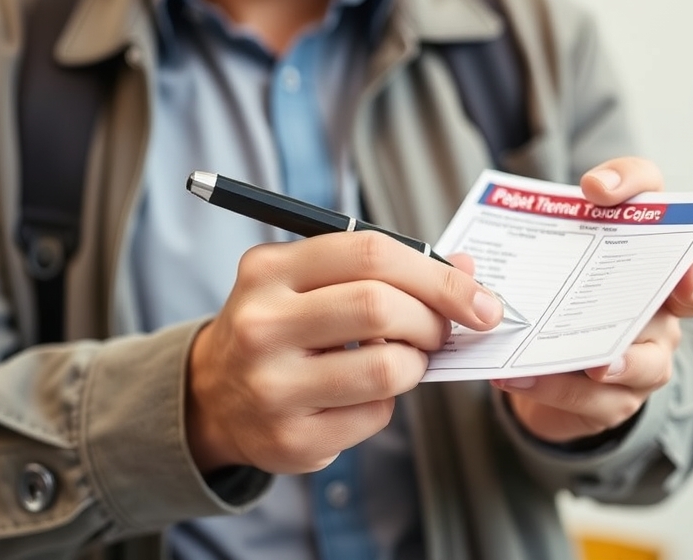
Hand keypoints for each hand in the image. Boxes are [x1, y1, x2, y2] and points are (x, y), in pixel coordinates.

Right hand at [185, 231, 502, 473]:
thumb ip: (385, 268)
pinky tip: (364, 394)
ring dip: (415, 364)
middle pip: (379, 307)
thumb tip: (467, 270)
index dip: (438, 275)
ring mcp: (272, 386)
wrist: (214, 395)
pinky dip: (389, 402)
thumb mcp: (311, 280)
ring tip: (403, 360)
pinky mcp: (289, 439)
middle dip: (432, 320)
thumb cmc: (283, 324)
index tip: (479, 299)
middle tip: (442, 331)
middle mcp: (262, 325)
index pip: (370, 253)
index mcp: (269, 270)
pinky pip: (376, 415)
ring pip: (386, 369)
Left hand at [492, 157, 692, 442]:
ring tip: (592, 361)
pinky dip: (559, 388)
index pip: (651, 196)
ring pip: (652, 359)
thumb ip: (515, 249)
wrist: (539, 366)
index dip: (633, 184)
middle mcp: (657, 300)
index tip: (594, 189)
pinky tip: (519, 375)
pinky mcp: (618, 399)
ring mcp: (647, 352)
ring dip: (621, 360)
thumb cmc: (547, 298)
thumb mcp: (531, 265)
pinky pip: (599, 399)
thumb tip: (478, 252)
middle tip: (682, 282)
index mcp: (635, 248)